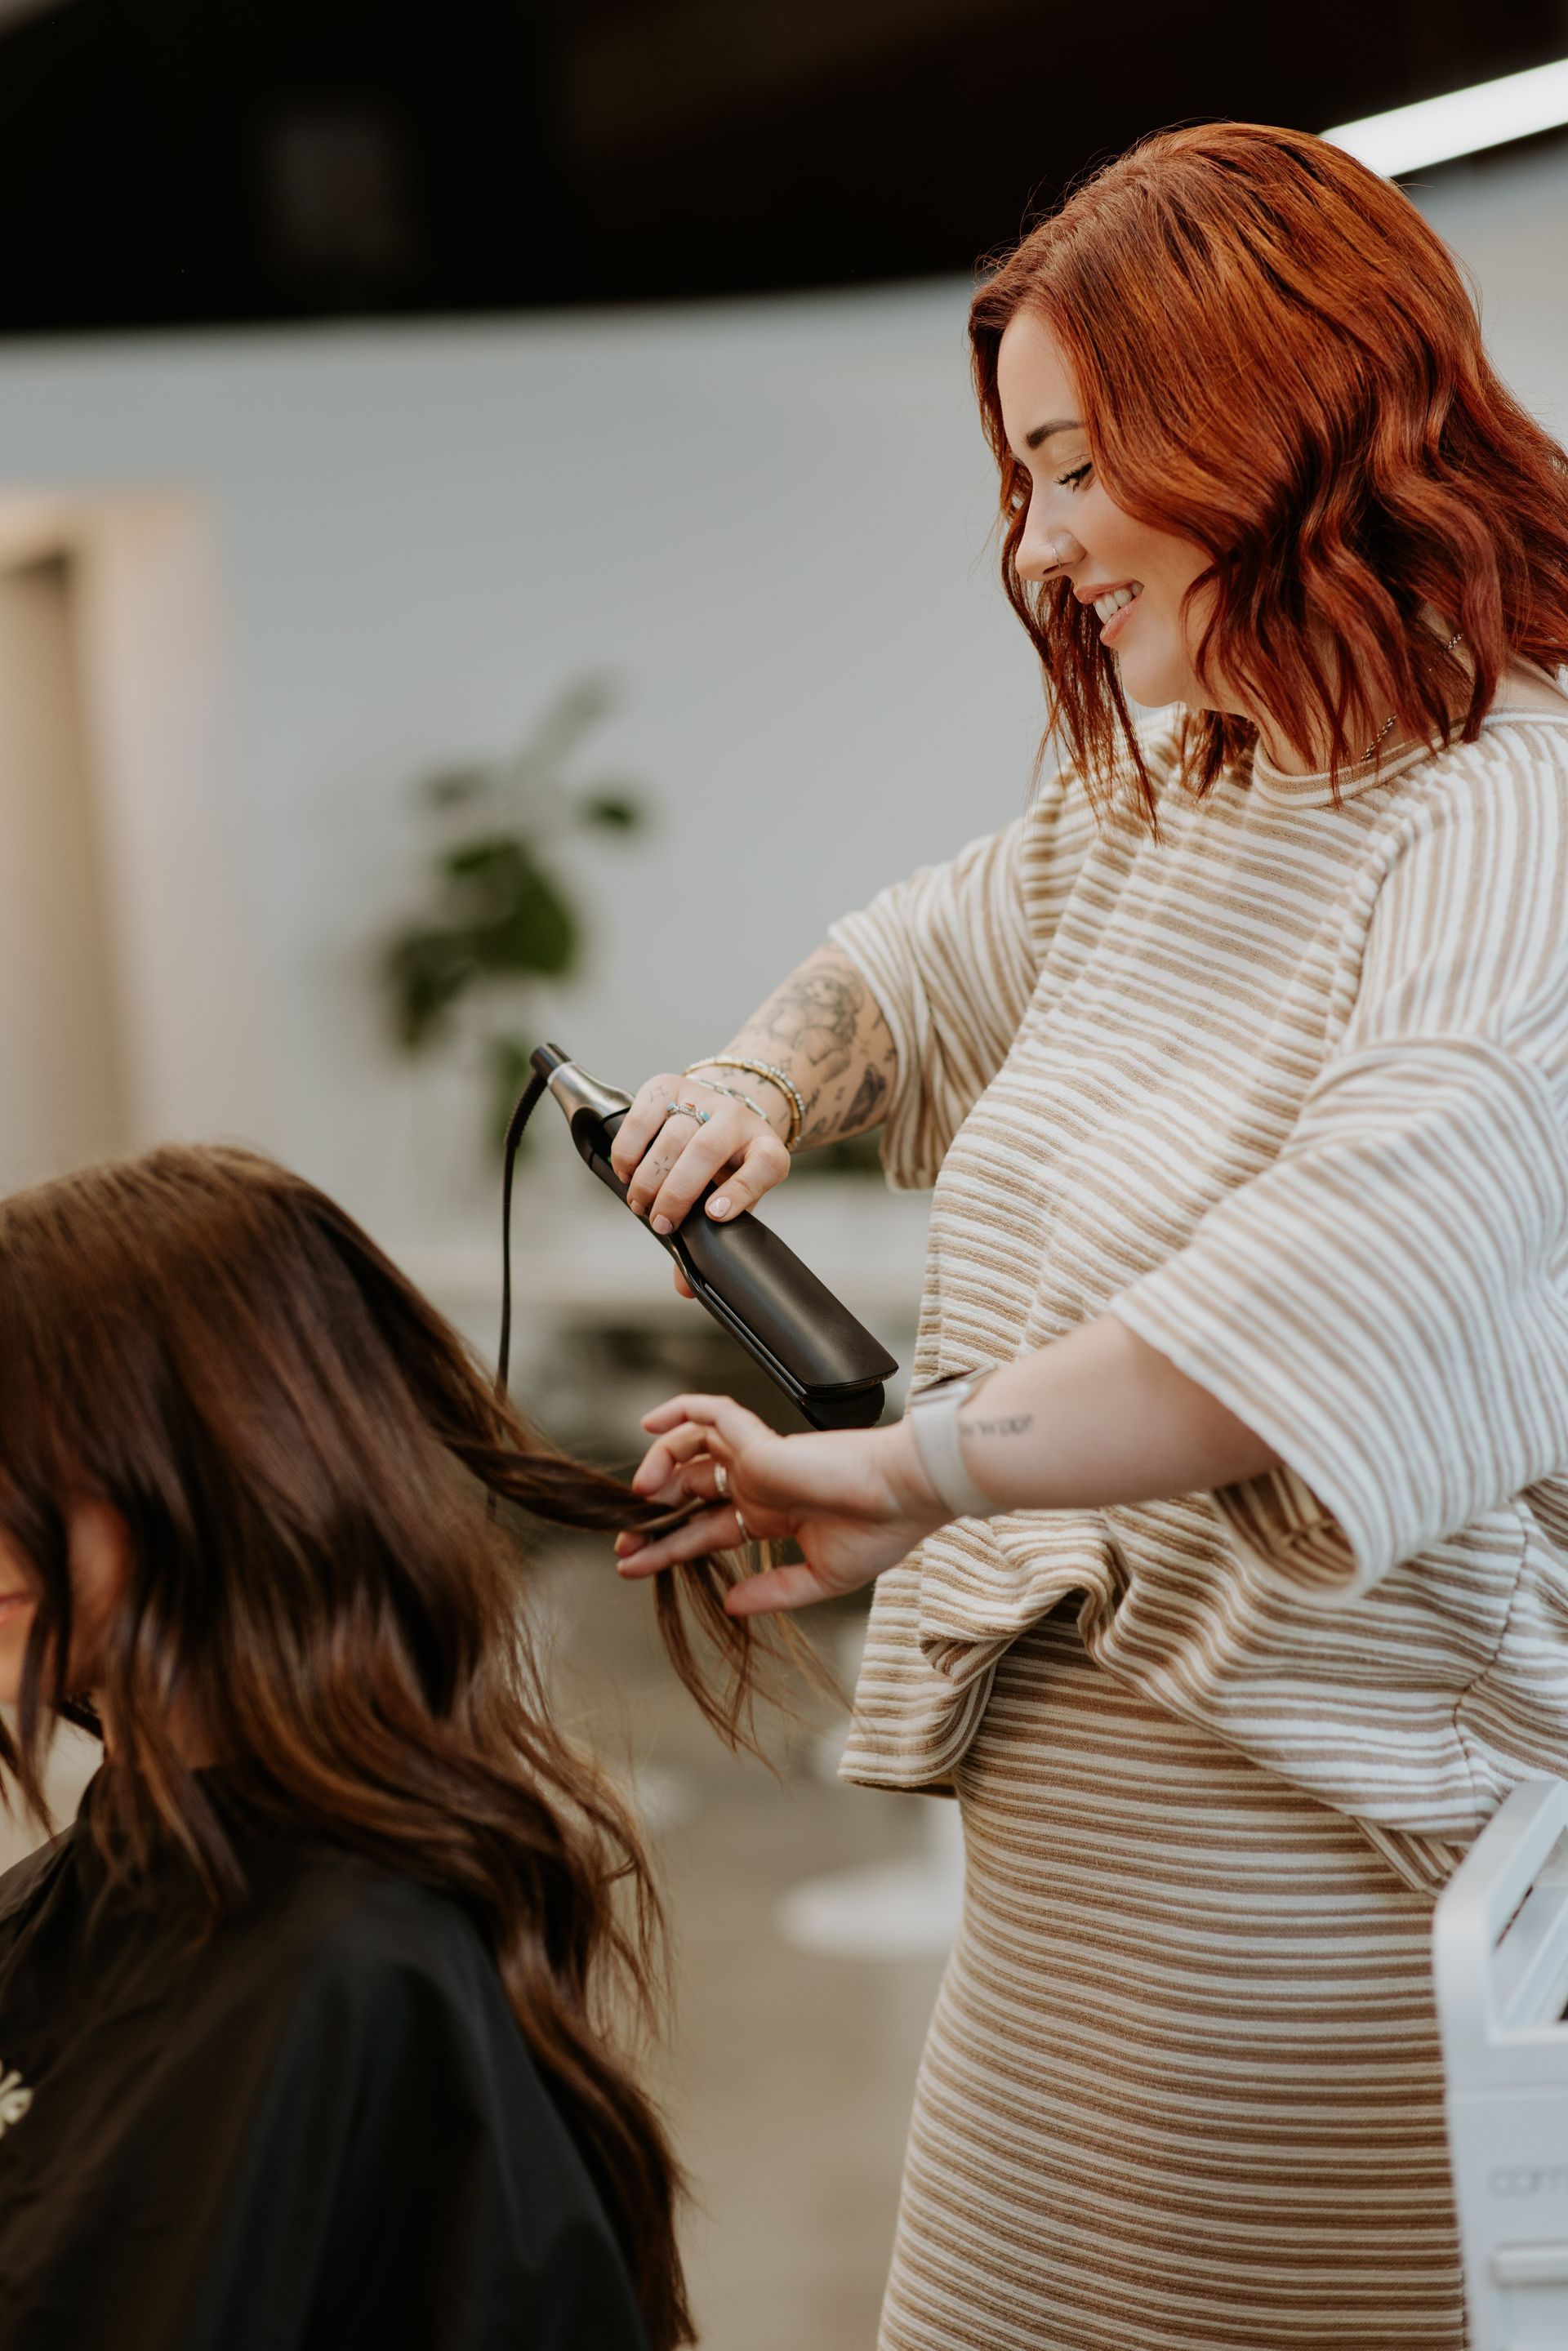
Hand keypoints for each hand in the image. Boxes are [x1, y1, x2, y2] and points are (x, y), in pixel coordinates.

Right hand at [609, 1073, 791, 1298]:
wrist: (723, 1114)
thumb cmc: (726, 1169)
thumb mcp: (729, 1203)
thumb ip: (708, 1241)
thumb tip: (683, 1289)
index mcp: (766, 1151)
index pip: (764, 1166)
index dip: (742, 1190)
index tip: (715, 1214)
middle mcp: (738, 1120)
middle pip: (707, 1150)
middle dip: (678, 1192)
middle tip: (660, 1223)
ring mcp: (704, 1098)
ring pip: (674, 1133)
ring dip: (650, 1175)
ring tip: (639, 1202)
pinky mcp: (669, 1085)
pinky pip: (644, 1112)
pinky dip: (630, 1146)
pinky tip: (625, 1171)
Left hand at [614, 1393, 949, 1613]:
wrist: (908, 1496)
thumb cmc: (884, 1532)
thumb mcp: (822, 1578)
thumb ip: (774, 1591)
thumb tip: (728, 1604)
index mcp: (774, 1514)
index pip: (707, 1530)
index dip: (668, 1547)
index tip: (631, 1565)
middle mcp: (761, 1484)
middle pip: (690, 1492)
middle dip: (651, 1514)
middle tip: (622, 1538)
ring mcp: (760, 1459)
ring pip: (693, 1447)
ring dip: (658, 1466)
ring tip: (642, 1496)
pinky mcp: (764, 1440)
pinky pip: (712, 1412)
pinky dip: (680, 1410)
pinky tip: (650, 1426)